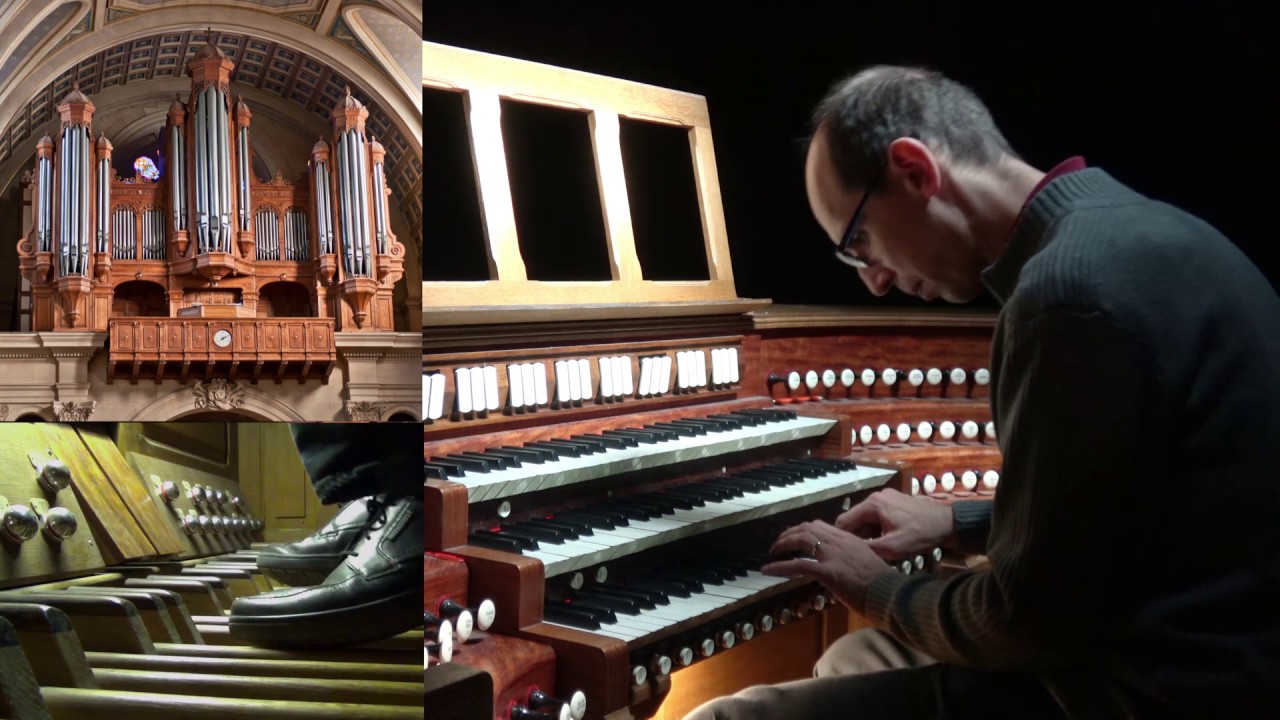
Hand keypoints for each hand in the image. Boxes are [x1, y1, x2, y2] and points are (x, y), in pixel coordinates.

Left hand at [761, 519, 890, 612]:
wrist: (889, 593)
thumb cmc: (882, 584)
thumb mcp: (867, 562)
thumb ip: (851, 558)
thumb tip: (840, 564)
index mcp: (849, 538)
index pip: (821, 526)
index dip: (804, 529)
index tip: (795, 536)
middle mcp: (839, 541)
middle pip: (807, 528)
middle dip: (790, 533)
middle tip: (779, 543)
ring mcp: (832, 555)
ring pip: (800, 540)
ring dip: (782, 544)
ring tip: (772, 552)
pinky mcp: (827, 571)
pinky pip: (797, 565)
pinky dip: (779, 566)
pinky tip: (767, 570)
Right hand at [835, 488, 953, 559]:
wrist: (948, 523)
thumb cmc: (920, 535)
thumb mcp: (891, 548)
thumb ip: (866, 548)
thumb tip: (847, 550)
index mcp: (872, 504)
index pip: (843, 521)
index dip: (839, 538)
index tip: (838, 553)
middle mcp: (876, 496)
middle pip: (854, 518)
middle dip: (854, 536)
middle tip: (856, 554)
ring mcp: (886, 496)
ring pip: (866, 517)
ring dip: (866, 533)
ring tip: (870, 550)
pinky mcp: (895, 500)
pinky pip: (877, 514)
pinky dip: (876, 527)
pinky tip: (883, 540)